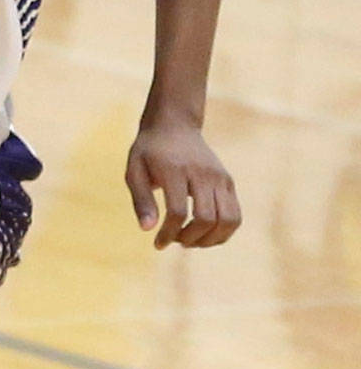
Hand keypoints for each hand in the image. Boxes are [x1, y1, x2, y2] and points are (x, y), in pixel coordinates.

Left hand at [125, 119, 240, 249]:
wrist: (174, 125)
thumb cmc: (150, 152)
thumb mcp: (134, 171)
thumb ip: (141, 200)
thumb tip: (147, 229)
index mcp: (176, 170)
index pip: (178, 211)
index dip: (169, 233)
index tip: (158, 243)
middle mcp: (202, 173)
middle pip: (206, 219)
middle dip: (189, 238)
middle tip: (174, 239)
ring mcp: (219, 177)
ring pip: (228, 220)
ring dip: (210, 240)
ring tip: (191, 240)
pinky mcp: (228, 181)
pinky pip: (235, 215)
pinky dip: (223, 232)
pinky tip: (204, 235)